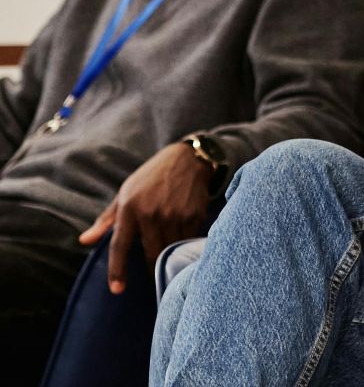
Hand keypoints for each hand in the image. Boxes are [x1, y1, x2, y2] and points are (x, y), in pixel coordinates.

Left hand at [77, 142, 213, 293]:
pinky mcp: (194, 215)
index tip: (117, 290)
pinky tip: (184, 245)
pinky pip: (187, 240)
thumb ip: (106, 221)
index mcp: (130, 208)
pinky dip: (184, 246)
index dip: (117, 270)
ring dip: (169, 258)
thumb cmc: (150, 178)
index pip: (119, 246)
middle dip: (151, 269)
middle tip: (152, 278)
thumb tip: (84, 241)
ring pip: (170, 249)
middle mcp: (151, 213)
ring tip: (169, 264)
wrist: (187, 159)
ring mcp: (174, 215)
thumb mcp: (124, 194)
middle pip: (150, 253)